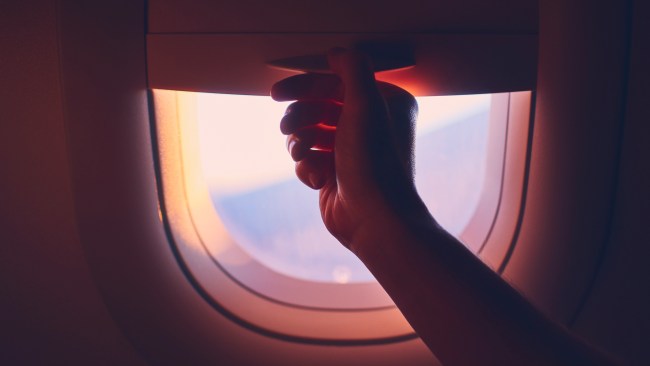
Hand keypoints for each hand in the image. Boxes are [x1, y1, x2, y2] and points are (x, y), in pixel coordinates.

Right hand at [271, 48, 421, 251]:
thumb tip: (336, 52)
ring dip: (299, 142)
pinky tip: (316, 177)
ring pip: (308, 134)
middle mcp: (370, 127)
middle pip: (319, 108)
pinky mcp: (335, 174)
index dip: (304, 86)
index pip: (336, 84)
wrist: (373, 218)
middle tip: (287, 127)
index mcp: (384, 106)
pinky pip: (307, 159)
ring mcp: (351, 152)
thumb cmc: (374, 163)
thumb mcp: (366, 105)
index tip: (276, 93)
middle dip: (299, 117)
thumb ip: (352, 70)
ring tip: (301, 152)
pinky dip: (306, 166)